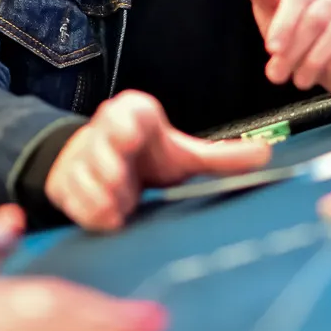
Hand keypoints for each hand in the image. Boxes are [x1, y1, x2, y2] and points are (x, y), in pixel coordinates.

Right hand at [45, 92, 270, 231]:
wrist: (101, 165)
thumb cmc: (148, 158)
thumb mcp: (183, 156)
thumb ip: (222, 158)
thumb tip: (268, 154)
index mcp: (134, 114)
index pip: (128, 113)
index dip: (127, 125)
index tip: (132, 138)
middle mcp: (103, 129)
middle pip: (102, 147)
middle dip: (113, 171)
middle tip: (127, 190)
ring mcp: (79, 155)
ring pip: (85, 177)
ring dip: (106, 197)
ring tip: (124, 207)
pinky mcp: (62, 180)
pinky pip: (72, 200)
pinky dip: (90, 212)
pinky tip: (108, 217)